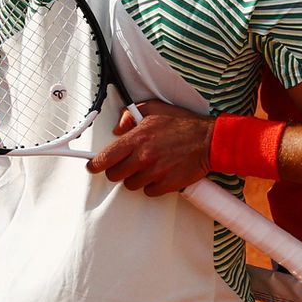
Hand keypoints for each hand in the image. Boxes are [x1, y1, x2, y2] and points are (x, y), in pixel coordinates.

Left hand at [87, 101, 212, 196]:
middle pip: (115, 175)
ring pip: (131, 185)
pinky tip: (159, 174)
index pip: (106, 157)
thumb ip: (131, 115)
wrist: (209, 141)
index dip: (95, 164)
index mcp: (137, 138)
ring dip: (135, 178)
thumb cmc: (183, 124)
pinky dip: (151, 186)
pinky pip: (148, 192)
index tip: (92, 166)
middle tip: (126, 164)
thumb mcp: (155, 109)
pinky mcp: (166, 185)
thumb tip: (118, 128)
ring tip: (147, 166)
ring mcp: (155, 173)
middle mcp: (143, 157)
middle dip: (117, 170)